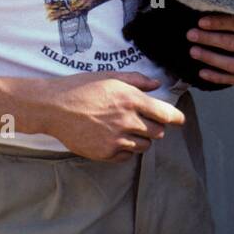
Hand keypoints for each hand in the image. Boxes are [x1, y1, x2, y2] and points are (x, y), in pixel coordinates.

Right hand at [38, 70, 184, 162]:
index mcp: (131, 99)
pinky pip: (127, 156)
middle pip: (158, 132)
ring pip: (144, 146)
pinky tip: (114, 138)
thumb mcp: (110, 77)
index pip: (166, 114)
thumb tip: (158, 84)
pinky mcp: (105, 153)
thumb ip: (137, 80)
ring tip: (127, 129)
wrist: (54, 107)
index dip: (176, 118)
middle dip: (156, 127)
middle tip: (143, 121)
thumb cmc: (82, 88)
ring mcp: (116, 139)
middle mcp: (127, 121)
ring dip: (141, 139)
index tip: (179, 120)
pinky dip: (125, 150)